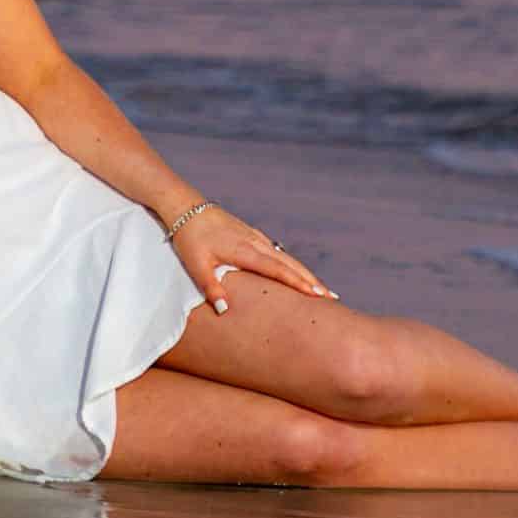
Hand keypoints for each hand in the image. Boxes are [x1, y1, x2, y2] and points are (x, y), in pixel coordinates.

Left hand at [165, 202, 337, 313]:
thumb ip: (211, 288)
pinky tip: (296, 272)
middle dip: (310, 280)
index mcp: (245, 251)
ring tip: (320, 289)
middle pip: (290, 264)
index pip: (278, 270)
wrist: (186, 207)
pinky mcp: (251, 235)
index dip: (299, 283)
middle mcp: (256, 243)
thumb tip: (224, 310)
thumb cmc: (190, 238)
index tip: (318, 295)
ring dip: (304, 273)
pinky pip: (278, 252)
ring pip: (286, 257)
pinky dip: (291, 264)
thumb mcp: (196, 265)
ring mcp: (255, 237)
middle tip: (331, 297)